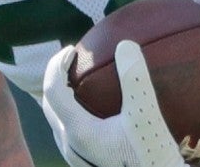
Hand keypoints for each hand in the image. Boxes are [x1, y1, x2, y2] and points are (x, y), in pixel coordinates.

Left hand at [42, 41, 188, 166]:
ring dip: (62, 97)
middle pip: (49, 106)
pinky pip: (70, 132)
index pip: (52, 90)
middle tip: (72, 60)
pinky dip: (74, 112)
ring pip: (57, 122)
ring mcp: (77, 158)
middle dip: (55, 78)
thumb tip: (125, 44)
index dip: (57, 64)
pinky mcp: (88, 163)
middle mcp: (70, 145)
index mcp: (78, 131)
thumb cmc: (151, 154)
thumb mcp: (146, 116)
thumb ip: (135, 80)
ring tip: (80, 81)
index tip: (73, 49)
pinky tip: (97, 110)